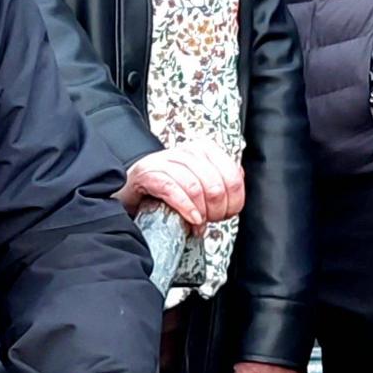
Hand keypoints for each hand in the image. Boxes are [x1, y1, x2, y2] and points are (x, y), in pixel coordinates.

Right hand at [119, 142, 244, 228]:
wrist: (133, 192)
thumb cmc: (169, 189)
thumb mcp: (200, 182)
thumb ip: (221, 181)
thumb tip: (238, 182)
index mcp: (205, 150)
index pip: (232, 177)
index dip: (233, 202)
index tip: (226, 214)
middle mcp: (186, 151)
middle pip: (215, 184)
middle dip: (216, 210)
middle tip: (209, 220)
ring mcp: (165, 160)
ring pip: (194, 187)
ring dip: (200, 212)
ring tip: (197, 222)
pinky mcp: (148, 173)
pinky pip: (172, 189)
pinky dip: (185, 207)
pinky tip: (190, 218)